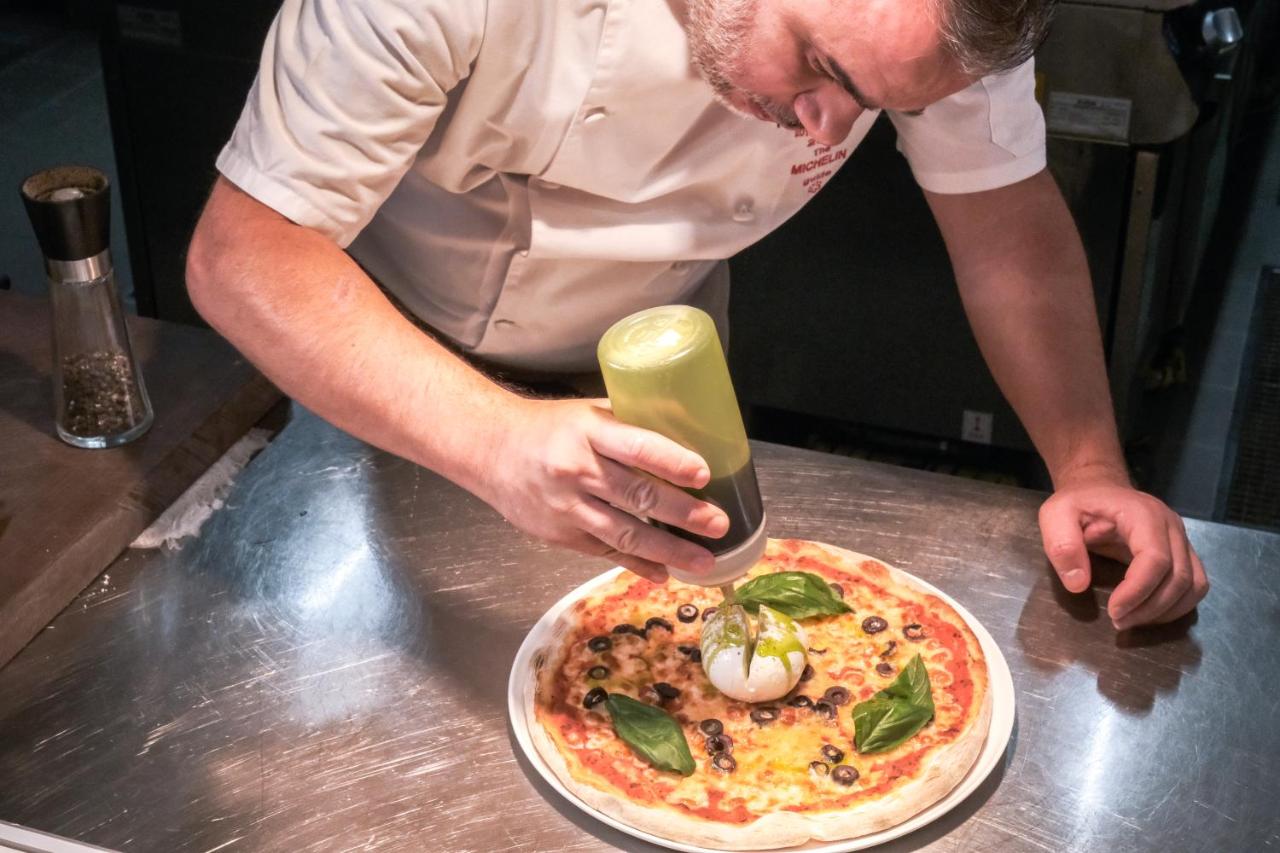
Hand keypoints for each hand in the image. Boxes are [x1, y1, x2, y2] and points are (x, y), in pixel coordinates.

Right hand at [482, 398, 728, 581]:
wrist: (490, 450)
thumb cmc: (549, 427)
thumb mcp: (588, 411)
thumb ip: (630, 423)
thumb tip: (688, 432)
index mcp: (588, 432)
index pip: (636, 447)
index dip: (671, 462)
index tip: (704, 474)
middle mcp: (577, 470)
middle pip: (637, 496)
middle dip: (683, 514)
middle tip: (718, 524)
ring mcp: (567, 507)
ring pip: (624, 534)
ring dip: (668, 550)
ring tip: (702, 561)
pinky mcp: (561, 535)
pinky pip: (605, 551)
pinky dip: (637, 564)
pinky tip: (664, 572)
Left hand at [1038, 484, 1208, 628]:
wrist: (1098, 490)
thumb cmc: (1078, 503)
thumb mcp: (1055, 515)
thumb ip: (1062, 545)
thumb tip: (1078, 584)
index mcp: (1144, 514)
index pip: (1155, 559)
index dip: (1138, 591)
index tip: (1114, 612)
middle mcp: (1172, 526)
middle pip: (1179, 576)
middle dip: (1150, 607)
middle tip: (1119, 622)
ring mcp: (1182, 539)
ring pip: (1193, 584)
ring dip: (1166, 610)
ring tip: (1132, 620)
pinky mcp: (1183, 552)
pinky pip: (1195, 584)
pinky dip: (1177, 605)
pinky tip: (1149, 613)